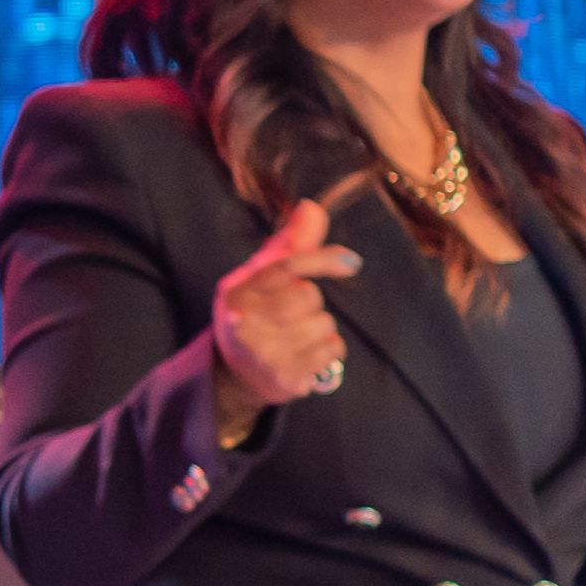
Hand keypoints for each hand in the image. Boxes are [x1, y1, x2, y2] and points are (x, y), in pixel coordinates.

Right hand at [205, 189, 360, 419]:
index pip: (284, 267)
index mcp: (236, 292)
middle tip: (291, 313)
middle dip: (309, 302)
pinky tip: (305, 354)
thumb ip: (289, 245)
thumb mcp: (260, 277)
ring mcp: (263, 353)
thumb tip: (312, 207)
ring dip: (319, 327)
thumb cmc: (254, 313)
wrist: (235, 373)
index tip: (350, 262)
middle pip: (307, 295)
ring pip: (323, 323)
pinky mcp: (285, 378)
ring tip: (295, 336)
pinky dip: (327, 350)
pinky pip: (331, 350)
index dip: (320, 260)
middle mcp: (244, 323)